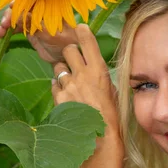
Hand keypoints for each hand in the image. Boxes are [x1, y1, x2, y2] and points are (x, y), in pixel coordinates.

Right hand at [0, 2, 76, 63]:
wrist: (69, 57)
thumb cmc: (67, 42)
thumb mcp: (51, 33)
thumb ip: (35, 24)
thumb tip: (19, 13)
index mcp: (48, 6)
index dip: (20, 1)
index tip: (11, 7)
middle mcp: (39, 11)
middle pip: (20, 7)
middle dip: (10, 14)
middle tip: (5, 24)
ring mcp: (33, 20)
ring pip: (15, 18)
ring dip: (5, 23)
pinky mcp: (29, 31)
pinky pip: (15, 28)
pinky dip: (6, 31)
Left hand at [52, 24, 120, 139]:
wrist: (101, 139)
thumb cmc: (112, 117)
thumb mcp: (113, 92)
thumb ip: (101, 77)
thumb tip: (94, 69)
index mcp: (99, 71)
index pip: (87, 41)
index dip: (82, 32)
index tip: (79, 28)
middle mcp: (82, 74)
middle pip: (68, 50)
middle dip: (69, 53)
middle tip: (73, 61)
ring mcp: (68, 86)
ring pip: (58, 68)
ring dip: (63, 72)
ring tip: (71, 84)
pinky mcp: (59, 98)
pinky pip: (54, 86)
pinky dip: (58, 88)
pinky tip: (67, 97)